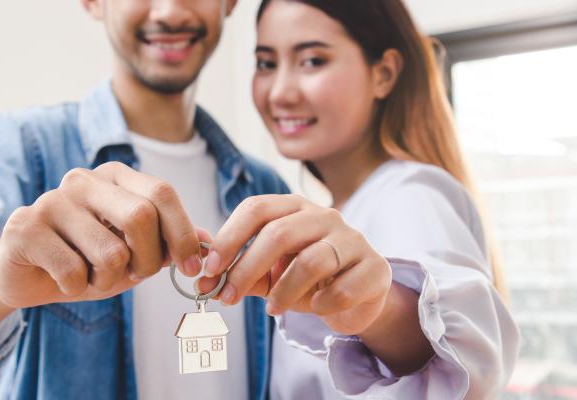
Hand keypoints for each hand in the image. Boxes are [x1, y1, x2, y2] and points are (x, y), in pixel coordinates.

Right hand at [0, 161, 203, 308]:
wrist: (21, 273)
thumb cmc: (84, 259)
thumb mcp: (134, 252)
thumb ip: (169, 243)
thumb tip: (209, 240)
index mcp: (114, 177)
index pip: (162, 193)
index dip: (183, 234)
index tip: (192, 269)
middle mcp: (82, 180)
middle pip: (141, 217)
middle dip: (149, 260)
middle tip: (136, 276)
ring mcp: (51, 200)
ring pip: (110, 252)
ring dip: (108, 280)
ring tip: (91, 276)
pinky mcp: (24, 227)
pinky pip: (73, 271)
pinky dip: (76, 287)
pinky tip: (63, 279)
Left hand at [199, 194, 391, 335]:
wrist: (357, 299)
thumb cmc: (306, 280)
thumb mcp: (269, 273)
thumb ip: (238, 269)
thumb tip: (201, 273)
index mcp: (294, 208)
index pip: (256, 208)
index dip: (229, 237)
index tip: (210, 268)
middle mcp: (324, 216)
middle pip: (279, 233)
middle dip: (247, 268)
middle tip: (228, 297)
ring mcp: (353, 239)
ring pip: (311, 261)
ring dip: (283, 291)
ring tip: (272, 310)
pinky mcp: (375, 268)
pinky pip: (342, 289)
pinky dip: (321, 303)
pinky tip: (315, 308)